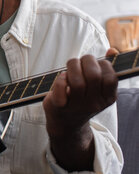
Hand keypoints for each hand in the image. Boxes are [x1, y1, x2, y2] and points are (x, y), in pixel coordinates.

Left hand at [43, 52, 117, 169]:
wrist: (65, 123)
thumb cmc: (81, 98)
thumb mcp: (97, 87)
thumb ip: (105, 68)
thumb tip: (112, 50)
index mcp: (107, 98)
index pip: (110, 77)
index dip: (102, 64)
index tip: (94, 64)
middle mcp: (94, 103)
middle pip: (93, 76)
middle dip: (86, 61)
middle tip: (80, 62)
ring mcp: (77, 106)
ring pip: (77, 82)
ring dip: (72, 67)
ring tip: (70, 67)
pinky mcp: (59, 106)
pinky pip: (61, 90)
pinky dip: (60, 79)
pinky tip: (62, 78)